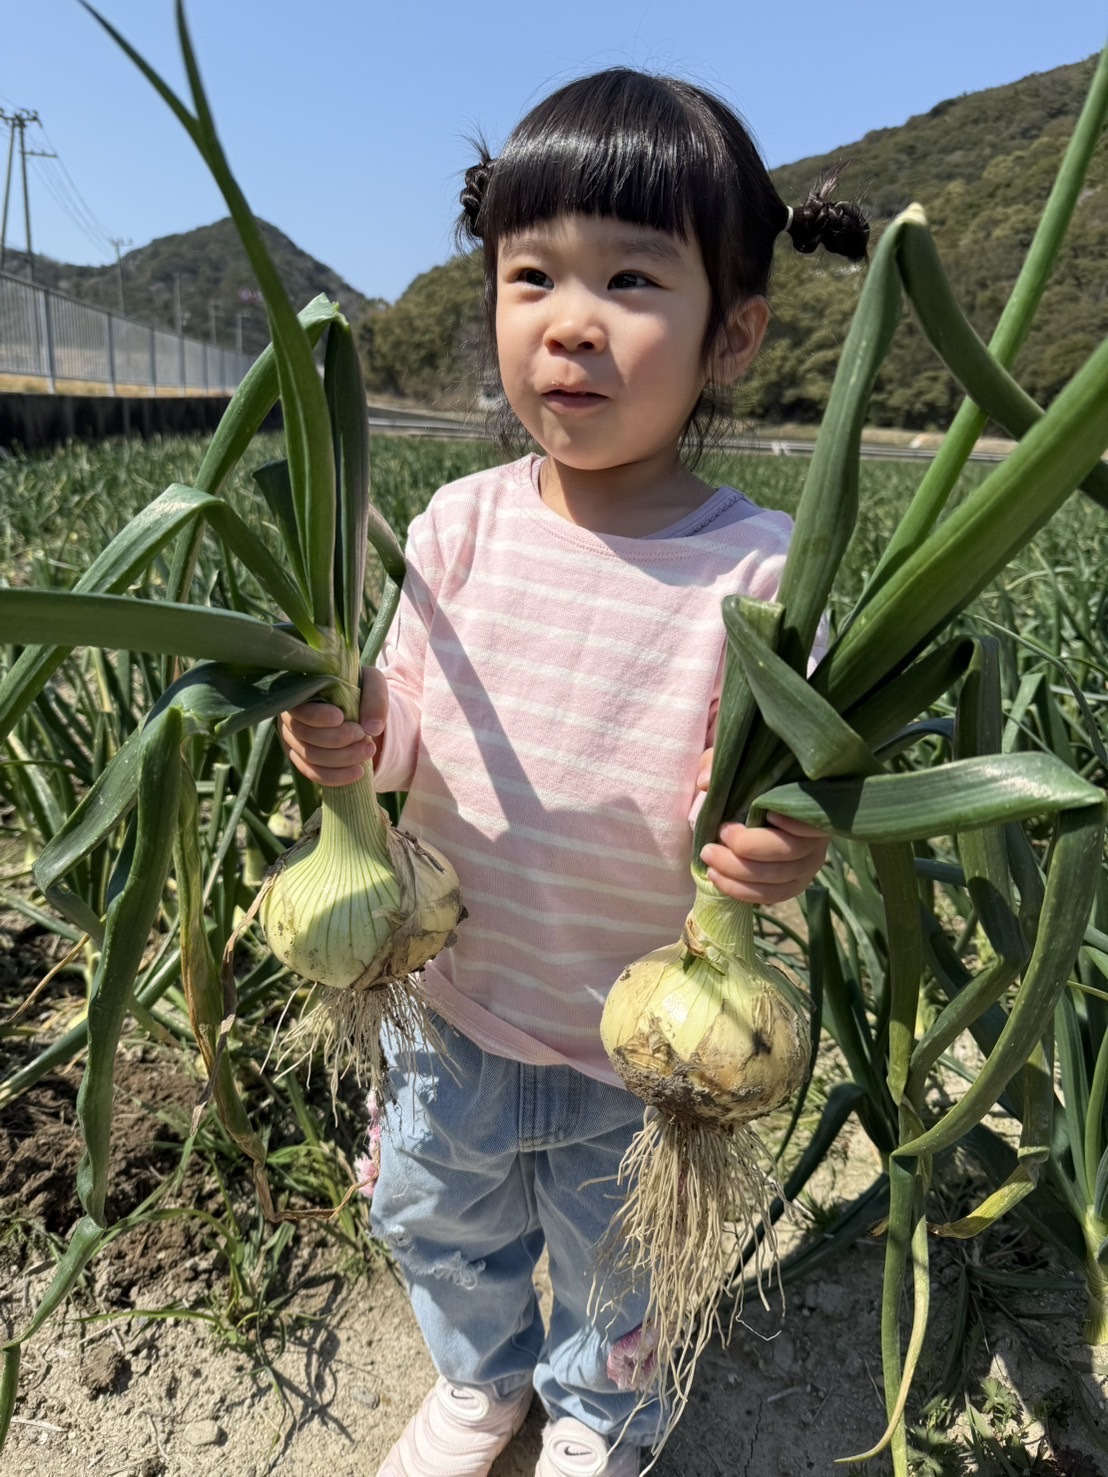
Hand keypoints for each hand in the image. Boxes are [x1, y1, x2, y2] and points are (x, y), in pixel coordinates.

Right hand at [278, 667, 387, 786]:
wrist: (358, 705)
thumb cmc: (360, 687)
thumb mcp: (372, 683)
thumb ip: (375, 699)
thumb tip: (373, 729)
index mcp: (301, 695)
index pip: (299, 710)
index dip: (318, 717)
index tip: (341, 717)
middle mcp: (290, 719)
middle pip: (305, 736)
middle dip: (338, 740)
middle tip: (364, 736)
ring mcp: (294, 742)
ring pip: (311, 757)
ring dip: (342, 758)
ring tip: (368, 750)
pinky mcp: (303, 760)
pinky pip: (314, 774)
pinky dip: (337, 776)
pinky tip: (359, 771)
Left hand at [696, 746, 829, 904]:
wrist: (756, 804)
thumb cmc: (750, 781)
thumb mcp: (733, 764)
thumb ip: (717, 763)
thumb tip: (705, 783)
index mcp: (811, 807)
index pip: (814, 820)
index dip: (795, 823)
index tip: (767, 814)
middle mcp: (817, 840)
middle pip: (789, 853)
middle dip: (747, 849)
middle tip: (716, 839)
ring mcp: (808, 866)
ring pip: (777, 879)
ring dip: (738, 873)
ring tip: (709, 860)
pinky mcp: (794, 884)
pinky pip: (771, 896)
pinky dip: (743, 891)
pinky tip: (718, 878)